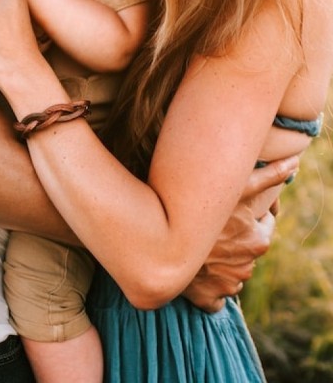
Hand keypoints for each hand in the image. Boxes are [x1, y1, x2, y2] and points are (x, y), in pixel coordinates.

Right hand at [182, 155, 298, 311]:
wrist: (165, 241)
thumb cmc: (203, 210)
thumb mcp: (238, 188)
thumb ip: (269, 176)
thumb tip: (295, 163)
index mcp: (257, 241)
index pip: (263, 227)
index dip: (248, 216)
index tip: (231, 210)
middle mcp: (247, 266)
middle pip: (245, 249)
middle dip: (234, 239)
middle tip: (212, 225)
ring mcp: (228, 284)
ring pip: (231, 270)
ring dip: (221, 261)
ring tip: (201, 244)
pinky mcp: (209, 297)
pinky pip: (215, 294)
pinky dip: (209, 284)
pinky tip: (197, 269)